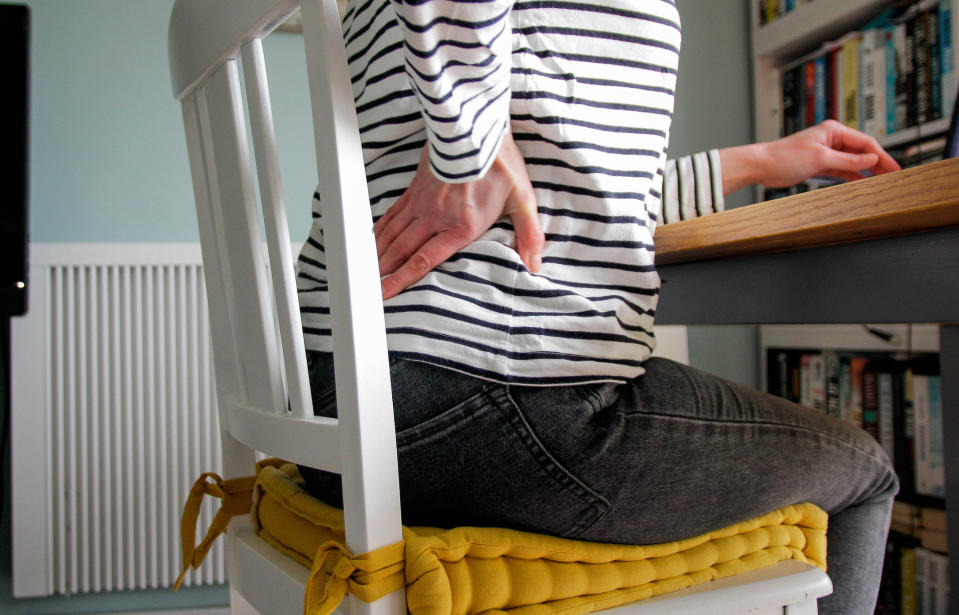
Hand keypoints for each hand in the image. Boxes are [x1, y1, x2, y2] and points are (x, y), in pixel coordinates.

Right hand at [374, 130, 543, 298]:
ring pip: (393, 234)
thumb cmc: (500, 163)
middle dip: (384, 274)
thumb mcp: (523, 200)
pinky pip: (392, 214)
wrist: (476, 127)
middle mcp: (436, 217)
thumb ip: (529, 235)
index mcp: (461, 226)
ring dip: (379, 255)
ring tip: (367, 273)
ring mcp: (422, 202)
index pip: (424, 260)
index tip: (386, 295)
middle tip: (369, 292)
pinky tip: (372, 241)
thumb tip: (536, 263)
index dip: (403, 280)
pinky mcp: (415, 188)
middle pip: (402, 251)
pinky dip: (380, 230)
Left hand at [719, 120, 900, 194]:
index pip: (865, 142)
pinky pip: (841, 170)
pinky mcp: (819, 164)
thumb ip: (848, 161)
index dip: (882, 156)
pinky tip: (863, 183)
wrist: (761, 165)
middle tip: (894, 175)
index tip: (895, 167)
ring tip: (883, 181)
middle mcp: (831, 139)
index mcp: (833, 131)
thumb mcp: (821, 159)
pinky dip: (852, 176)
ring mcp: (826, 152)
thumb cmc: (785, 157)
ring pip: (852, 161)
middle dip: (878, 163)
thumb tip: (872, 160)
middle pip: (861, 151)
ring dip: (866, 171)